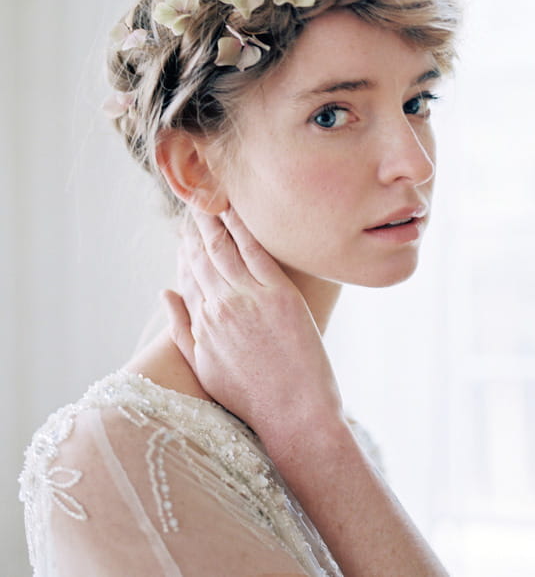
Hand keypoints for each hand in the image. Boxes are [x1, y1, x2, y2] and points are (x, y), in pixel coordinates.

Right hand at [162, 205, 343, 458]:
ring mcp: (249, 297)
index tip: (184, 229)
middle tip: (194, 201)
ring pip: (225, 247)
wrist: (294, 415)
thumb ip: (180, 328)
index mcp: (202, 323)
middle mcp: (220, 305)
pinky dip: (243, 227)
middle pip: (202, 255)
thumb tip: (163, 292)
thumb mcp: (203, 367)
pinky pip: (256, 250)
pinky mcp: (279, 293)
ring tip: (210, 197)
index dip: (184, 248)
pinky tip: (235, 209)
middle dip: (195, 226)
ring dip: (214, 219)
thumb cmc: (250, 397)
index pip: (187, 274)